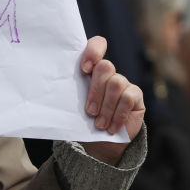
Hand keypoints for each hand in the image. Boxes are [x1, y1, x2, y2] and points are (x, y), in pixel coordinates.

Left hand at [78, 36, 144, 164]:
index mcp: (90, 69)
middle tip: (89, 112)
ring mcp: (123, 82)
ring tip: (99, 124)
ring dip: (106, 107)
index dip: (93, 51)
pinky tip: (111, 127)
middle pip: (105, 67)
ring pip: (116, 83)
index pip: (97, 45)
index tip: (84, 68)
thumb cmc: (83, 121)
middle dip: (96, 91)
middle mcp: (108, 73)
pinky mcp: (135, 95)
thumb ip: (70, 93)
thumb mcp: (73, 107)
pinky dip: (117, 115)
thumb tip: (54, 90)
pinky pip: (127, 98)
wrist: (101, 144)